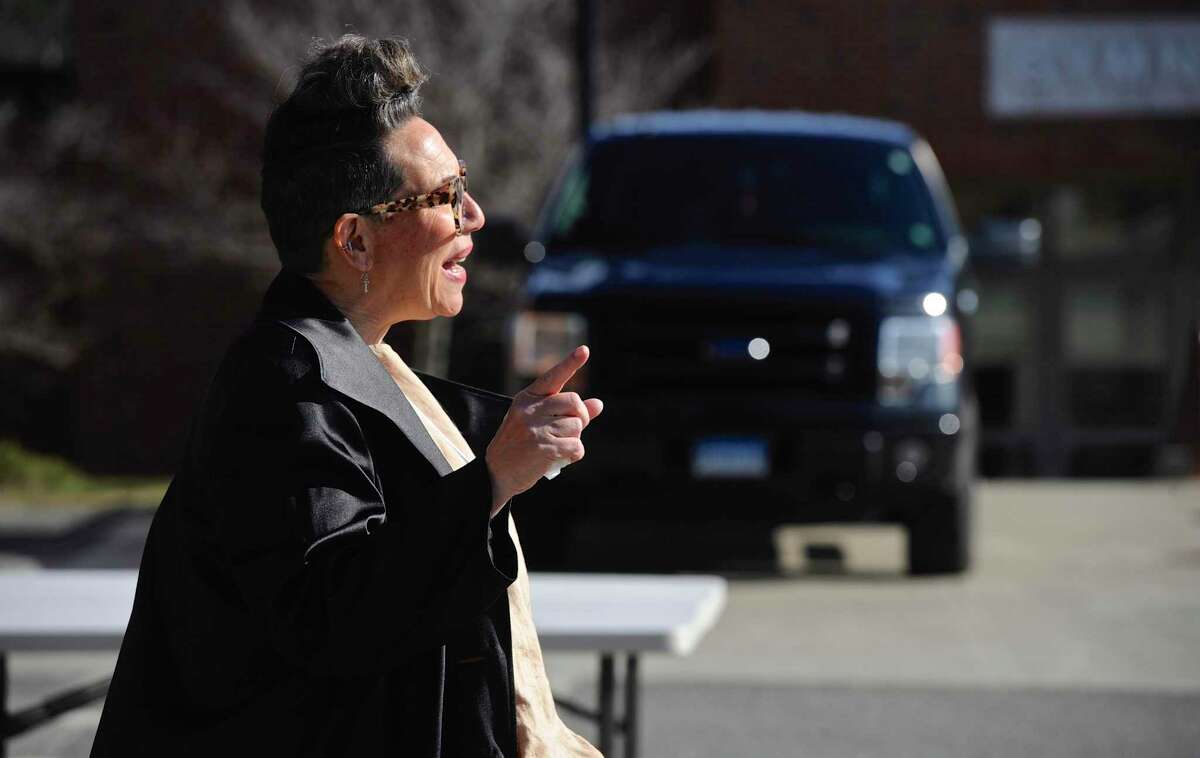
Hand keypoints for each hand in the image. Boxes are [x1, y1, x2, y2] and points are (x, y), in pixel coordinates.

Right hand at [485, 345, 603, 514]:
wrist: (497, 473)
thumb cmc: (520, 445)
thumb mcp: (537, 422)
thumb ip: (567, 412)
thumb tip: (598, 403)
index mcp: (527, 399)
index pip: (552, 378)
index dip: (570, 364)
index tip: (584, 350)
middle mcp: (530, 410)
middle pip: (574, 402)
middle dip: (580, 417)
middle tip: (569, 430)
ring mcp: (536, 428)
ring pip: (577, 426)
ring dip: (573, 439)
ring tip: (555, 446)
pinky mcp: (544, 448)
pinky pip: (577, 446)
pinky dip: (574, 454)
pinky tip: (560, 458)